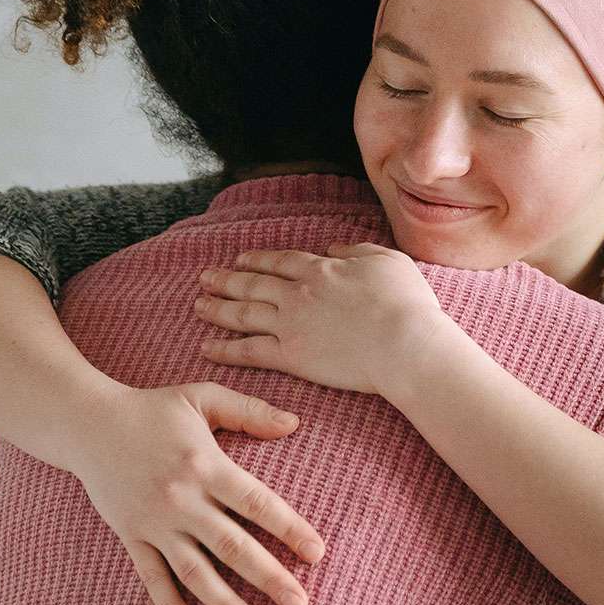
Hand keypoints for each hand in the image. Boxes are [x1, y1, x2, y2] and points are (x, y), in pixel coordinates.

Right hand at [61, 380, 325, 604]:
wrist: (87, 423)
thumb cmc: (152, 408)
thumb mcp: (202, 396)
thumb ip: (250, 411)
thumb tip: (295, 423)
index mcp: (206, 465)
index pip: (257, 503)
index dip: (290, 529)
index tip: (317, 554)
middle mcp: (182, 499)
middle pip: (233, 546)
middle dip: (270, 577)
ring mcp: (155, 522)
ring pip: (195, 571)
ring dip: (225, 603)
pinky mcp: (131, 536)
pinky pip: (151, 576)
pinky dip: (168, 604)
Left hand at [195, 242, 447, 395]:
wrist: (404, 343)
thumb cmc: (406, 302)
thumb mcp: (388, 260)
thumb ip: (357, 250)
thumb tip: (334, 247)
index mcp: (321, 269)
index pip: (281, 261)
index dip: (259, 259)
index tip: (241, 259)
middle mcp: (298, 293)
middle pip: (253, 284)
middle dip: (226, 279)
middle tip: (205, 277)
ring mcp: (291, 325)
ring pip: (243, 314)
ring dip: (218, 308)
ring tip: (197, 305)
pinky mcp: (291, 357)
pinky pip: (249, 351)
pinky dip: (225, 348)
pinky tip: (207, 347)